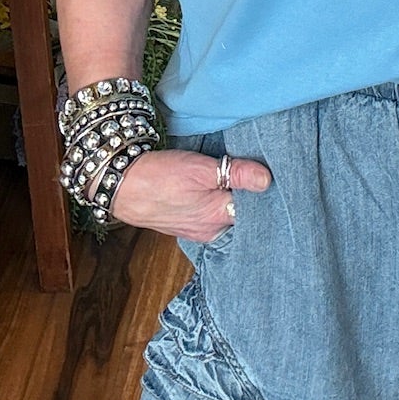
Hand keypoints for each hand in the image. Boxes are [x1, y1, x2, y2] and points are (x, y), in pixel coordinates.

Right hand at [110, 147, 271, 237]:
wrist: (120, 186)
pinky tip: (222, 190)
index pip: (257, 212)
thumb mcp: (201, 169)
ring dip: (236, 200)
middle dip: (254, 200)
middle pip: (243, 216)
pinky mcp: (187, 223)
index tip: (278, 179)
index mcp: (220, 219)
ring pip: (227, 216)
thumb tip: (267, 180)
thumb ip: (236, 174)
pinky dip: (220, 203)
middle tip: (265, 176)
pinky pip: (212, 215)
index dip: (267, 196)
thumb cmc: (159, 177)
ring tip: (246, 181)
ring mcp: (199, 229)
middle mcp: (212, 231)